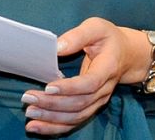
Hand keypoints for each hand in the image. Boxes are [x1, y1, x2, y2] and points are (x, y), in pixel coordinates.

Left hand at [22, 19, 136, 135]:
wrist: (126, 54)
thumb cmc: (108, 39)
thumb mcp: (97, 27)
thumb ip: (78, 35)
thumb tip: (57, 48)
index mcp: (108, 67)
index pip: (90, 83)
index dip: (70, 88)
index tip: (48, 87)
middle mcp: (105, 89)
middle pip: (80, 103)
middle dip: (53, 104)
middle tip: (29, 98)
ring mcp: (99, 101)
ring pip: (76, 116)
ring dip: (51, 118)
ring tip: (30, 113)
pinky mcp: (90, 107)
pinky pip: (74, 122)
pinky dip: (55, 127)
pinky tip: (38, 126)